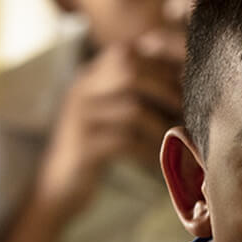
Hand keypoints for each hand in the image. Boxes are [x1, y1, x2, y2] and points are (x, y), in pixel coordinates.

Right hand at [37, 31, 184, 212]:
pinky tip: (157, 160)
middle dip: (164, 89)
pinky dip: (148, 150)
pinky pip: (126, 142)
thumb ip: (132, 91)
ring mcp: (79, 118)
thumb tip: (181, 78)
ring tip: (175, 137)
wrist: (58, 188)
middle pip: (130, 71)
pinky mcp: (83, 148)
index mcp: (87, 78)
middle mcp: (80, 91)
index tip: (183, 84)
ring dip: (161, 125)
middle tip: (184, 110)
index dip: (160, 64)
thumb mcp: (108, 113)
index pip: (126, 53)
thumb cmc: (95, 149)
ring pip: (132, 109)